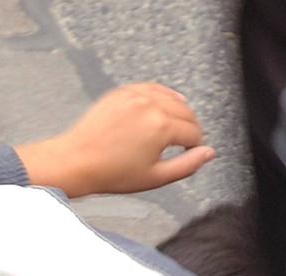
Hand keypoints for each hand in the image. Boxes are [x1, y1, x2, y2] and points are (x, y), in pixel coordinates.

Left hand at [15, 83, 215, 197]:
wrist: (77, 161)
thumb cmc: (111, 173)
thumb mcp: (156, 177)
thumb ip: (188, 165)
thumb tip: (208, 153)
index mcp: (161, 126)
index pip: (193, 132)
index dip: (196, 145)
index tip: (191, 152)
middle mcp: (150, 105)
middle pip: (186, 112)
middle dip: (190, 128)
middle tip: (186, 142)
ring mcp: (135, 95)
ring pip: (172, 97)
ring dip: (179, 111)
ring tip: (175, 127)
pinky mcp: (122, 92)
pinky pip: (152, 87)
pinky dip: (162, 96)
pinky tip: (163, 106)